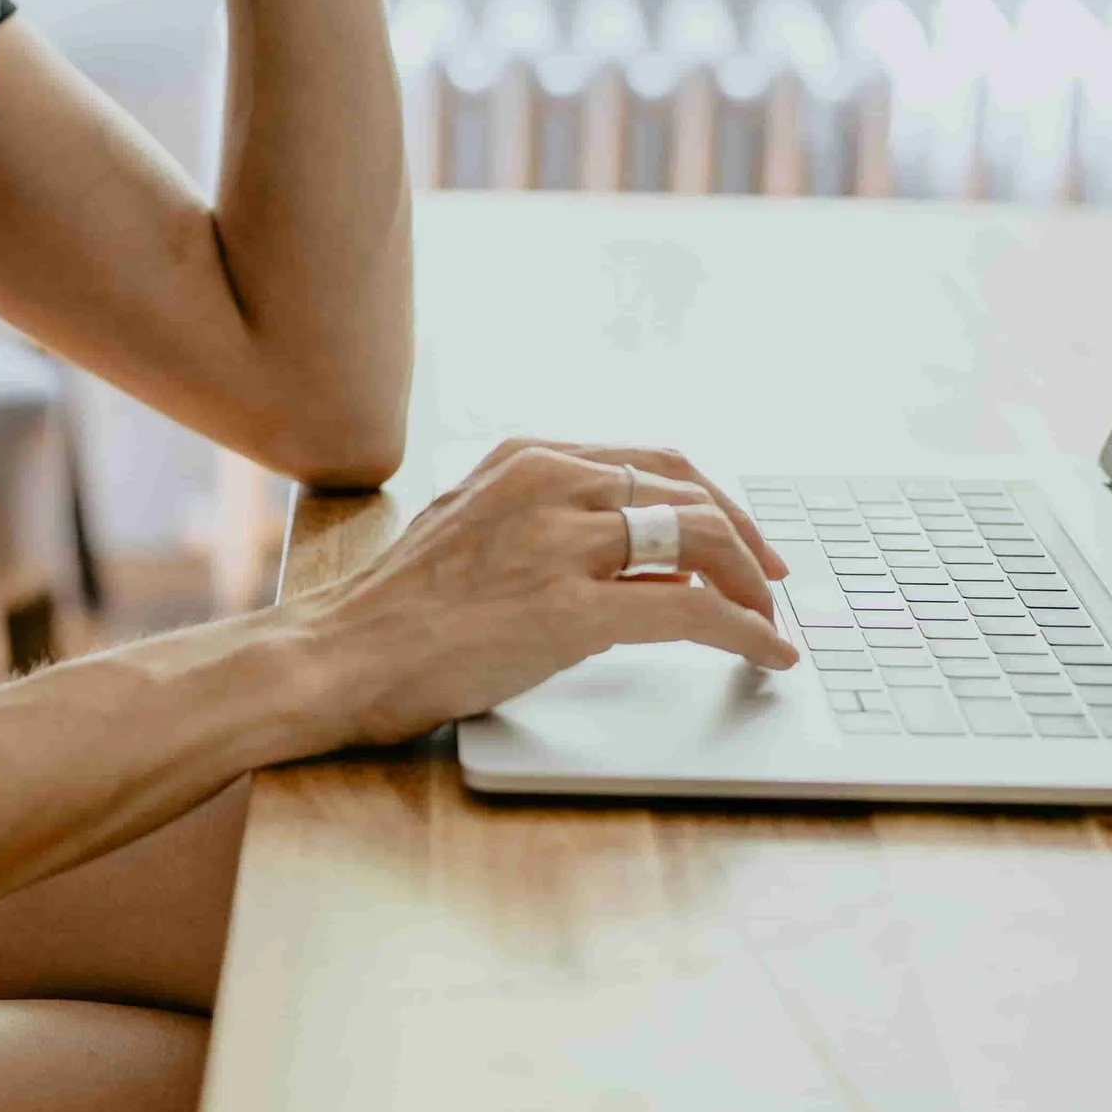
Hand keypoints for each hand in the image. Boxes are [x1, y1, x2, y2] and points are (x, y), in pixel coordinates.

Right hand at [296, 440, 794, 751]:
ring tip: (771, 621)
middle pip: (688, 494)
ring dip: (752, 585)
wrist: (338, 655)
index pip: (651, 462)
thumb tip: (623, 550)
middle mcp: (549, 482)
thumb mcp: (469, 527)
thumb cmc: (394, 610)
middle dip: (746, 541)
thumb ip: (539, 519)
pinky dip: (746, 632)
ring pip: (700, 541)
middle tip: (773, 583)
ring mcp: (560, 543)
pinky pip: (691, 610)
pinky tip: (768, 654)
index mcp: (525, 457)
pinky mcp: (570, 610)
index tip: (742, 538)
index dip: (713, 500)